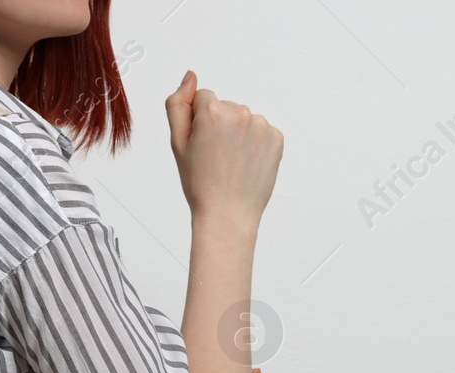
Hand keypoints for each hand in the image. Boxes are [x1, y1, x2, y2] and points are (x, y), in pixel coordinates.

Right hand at [164, 70, 283, 230]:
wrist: (227, 215)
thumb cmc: (199, 182)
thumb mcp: (177, 143)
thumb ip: (178, 104)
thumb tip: (190, 76)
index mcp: (213, 111)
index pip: (204, 98)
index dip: (198, 122)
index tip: (200, 146)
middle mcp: (241, 112)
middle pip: (226, 107)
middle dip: (219, 126)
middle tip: (215, 158)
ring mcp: (262, 125)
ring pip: (244, 120)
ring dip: (237, 135)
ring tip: (230, 163)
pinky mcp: (277, 138)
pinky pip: (260, 132)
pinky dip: (254, 145)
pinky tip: (245, 164)